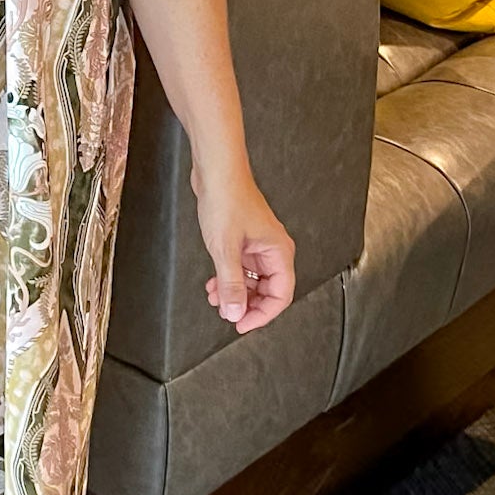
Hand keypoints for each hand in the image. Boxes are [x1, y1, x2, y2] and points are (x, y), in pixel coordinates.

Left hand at [190, 163, 294, 334]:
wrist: (215, 170)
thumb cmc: (226, 199)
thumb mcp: (225, 249)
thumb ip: (231, 284)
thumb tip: (235, 312)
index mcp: (278, 251)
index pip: (281, 295)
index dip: (263, 314)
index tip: (242, 324)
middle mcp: (272, 249)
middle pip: (268, 290)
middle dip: (246, 304)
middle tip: (227, 312)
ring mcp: (257, 244)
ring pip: (252, 280)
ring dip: (234, 292)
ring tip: (215, 298)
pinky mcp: (243, 239)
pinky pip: (241, 268)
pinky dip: (229, 278)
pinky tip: (214, 282)